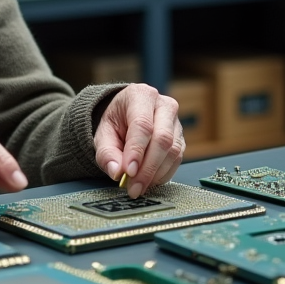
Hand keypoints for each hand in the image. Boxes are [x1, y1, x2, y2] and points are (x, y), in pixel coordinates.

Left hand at [93, 84, 184, 198]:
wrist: (127, 115)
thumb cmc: (116, 122)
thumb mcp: (103, 134)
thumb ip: (106, 153)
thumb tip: (117, 172)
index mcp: (140, 96)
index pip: (142, 125)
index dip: (136, 151)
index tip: (128, 172)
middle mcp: (163, 105)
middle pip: (162, 139)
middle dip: (147, 168)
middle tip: (134, 188)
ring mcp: (176, 121)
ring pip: (173, 151)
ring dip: (156, 173)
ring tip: (138, 187)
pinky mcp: (181, 137)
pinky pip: (177, 158)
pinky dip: (164, 174)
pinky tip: (149, 181)